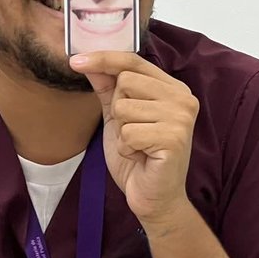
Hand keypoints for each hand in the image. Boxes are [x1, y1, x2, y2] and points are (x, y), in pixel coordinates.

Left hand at [69, 52, 198, 229]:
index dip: (104, 59)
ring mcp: (181, 118)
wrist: (154, 198)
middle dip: (119, 110)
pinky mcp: (173, 138)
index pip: (134, 61)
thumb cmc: (139, 158)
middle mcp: (183, 98)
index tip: (75, 61)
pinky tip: (141, 157)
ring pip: (124, 107)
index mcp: (173, 88)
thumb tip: (86, 62)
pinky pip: (129, 132)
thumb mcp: (118, 118)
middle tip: (134, 133)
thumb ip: (107, 88)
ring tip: (138, 146)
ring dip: (122, 132)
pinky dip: (127, 148)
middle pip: (126, 82)